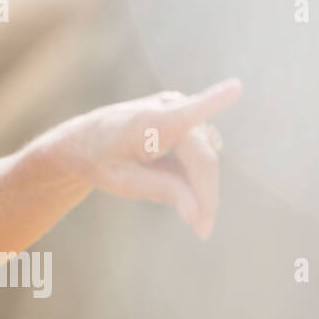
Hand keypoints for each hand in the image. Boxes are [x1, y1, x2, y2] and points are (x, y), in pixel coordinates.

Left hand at [49, 77, 242, 239]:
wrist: (83, 141)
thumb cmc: (99, 158)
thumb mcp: (122, 180)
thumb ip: (162, 190)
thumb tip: (199, 214)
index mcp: (146, 121)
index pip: (184, 114)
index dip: (213, 102)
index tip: (235, 88)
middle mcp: (167, 106)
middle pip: (204, 158)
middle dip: (206, 196)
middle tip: (202, 230)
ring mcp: (180, 107)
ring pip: (206, 158)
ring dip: (198, 185)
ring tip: (160, 195)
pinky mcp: (186, 116)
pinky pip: (200, 152)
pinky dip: (191, 174)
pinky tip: (162, 176)